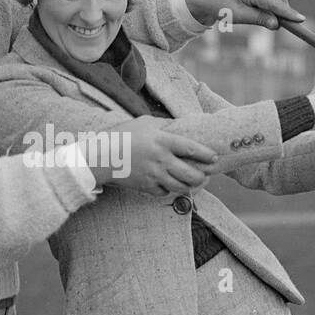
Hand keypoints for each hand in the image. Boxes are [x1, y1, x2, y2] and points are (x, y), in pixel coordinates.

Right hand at [91, 116, 217, 195]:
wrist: (100, 157)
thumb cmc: (121, 135)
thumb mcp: (143, 123)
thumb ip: (163, 124)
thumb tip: (179, 125)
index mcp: (162, 141)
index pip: (191, 149)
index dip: (206, 155)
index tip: (214, 157)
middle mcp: (161, 160)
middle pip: (191, 174)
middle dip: (203, 177)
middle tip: (206, 175)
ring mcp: (153, 175)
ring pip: (181, 187)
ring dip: (190, 187)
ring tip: (195, 183)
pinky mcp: (145, 187)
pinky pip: (164, 192)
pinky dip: (171, 190)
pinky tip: (173, 185)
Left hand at [183, 0, 302, 30]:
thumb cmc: (217, 6)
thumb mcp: (238, 16)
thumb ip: (259, 19)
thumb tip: (277, 24)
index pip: (275, 3)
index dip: (288, 13)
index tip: (301, 20)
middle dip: (282, 12)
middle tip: (280, 27)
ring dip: (275, 8)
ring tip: (266, 22)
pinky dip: (268, 4)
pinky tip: (261, 13)